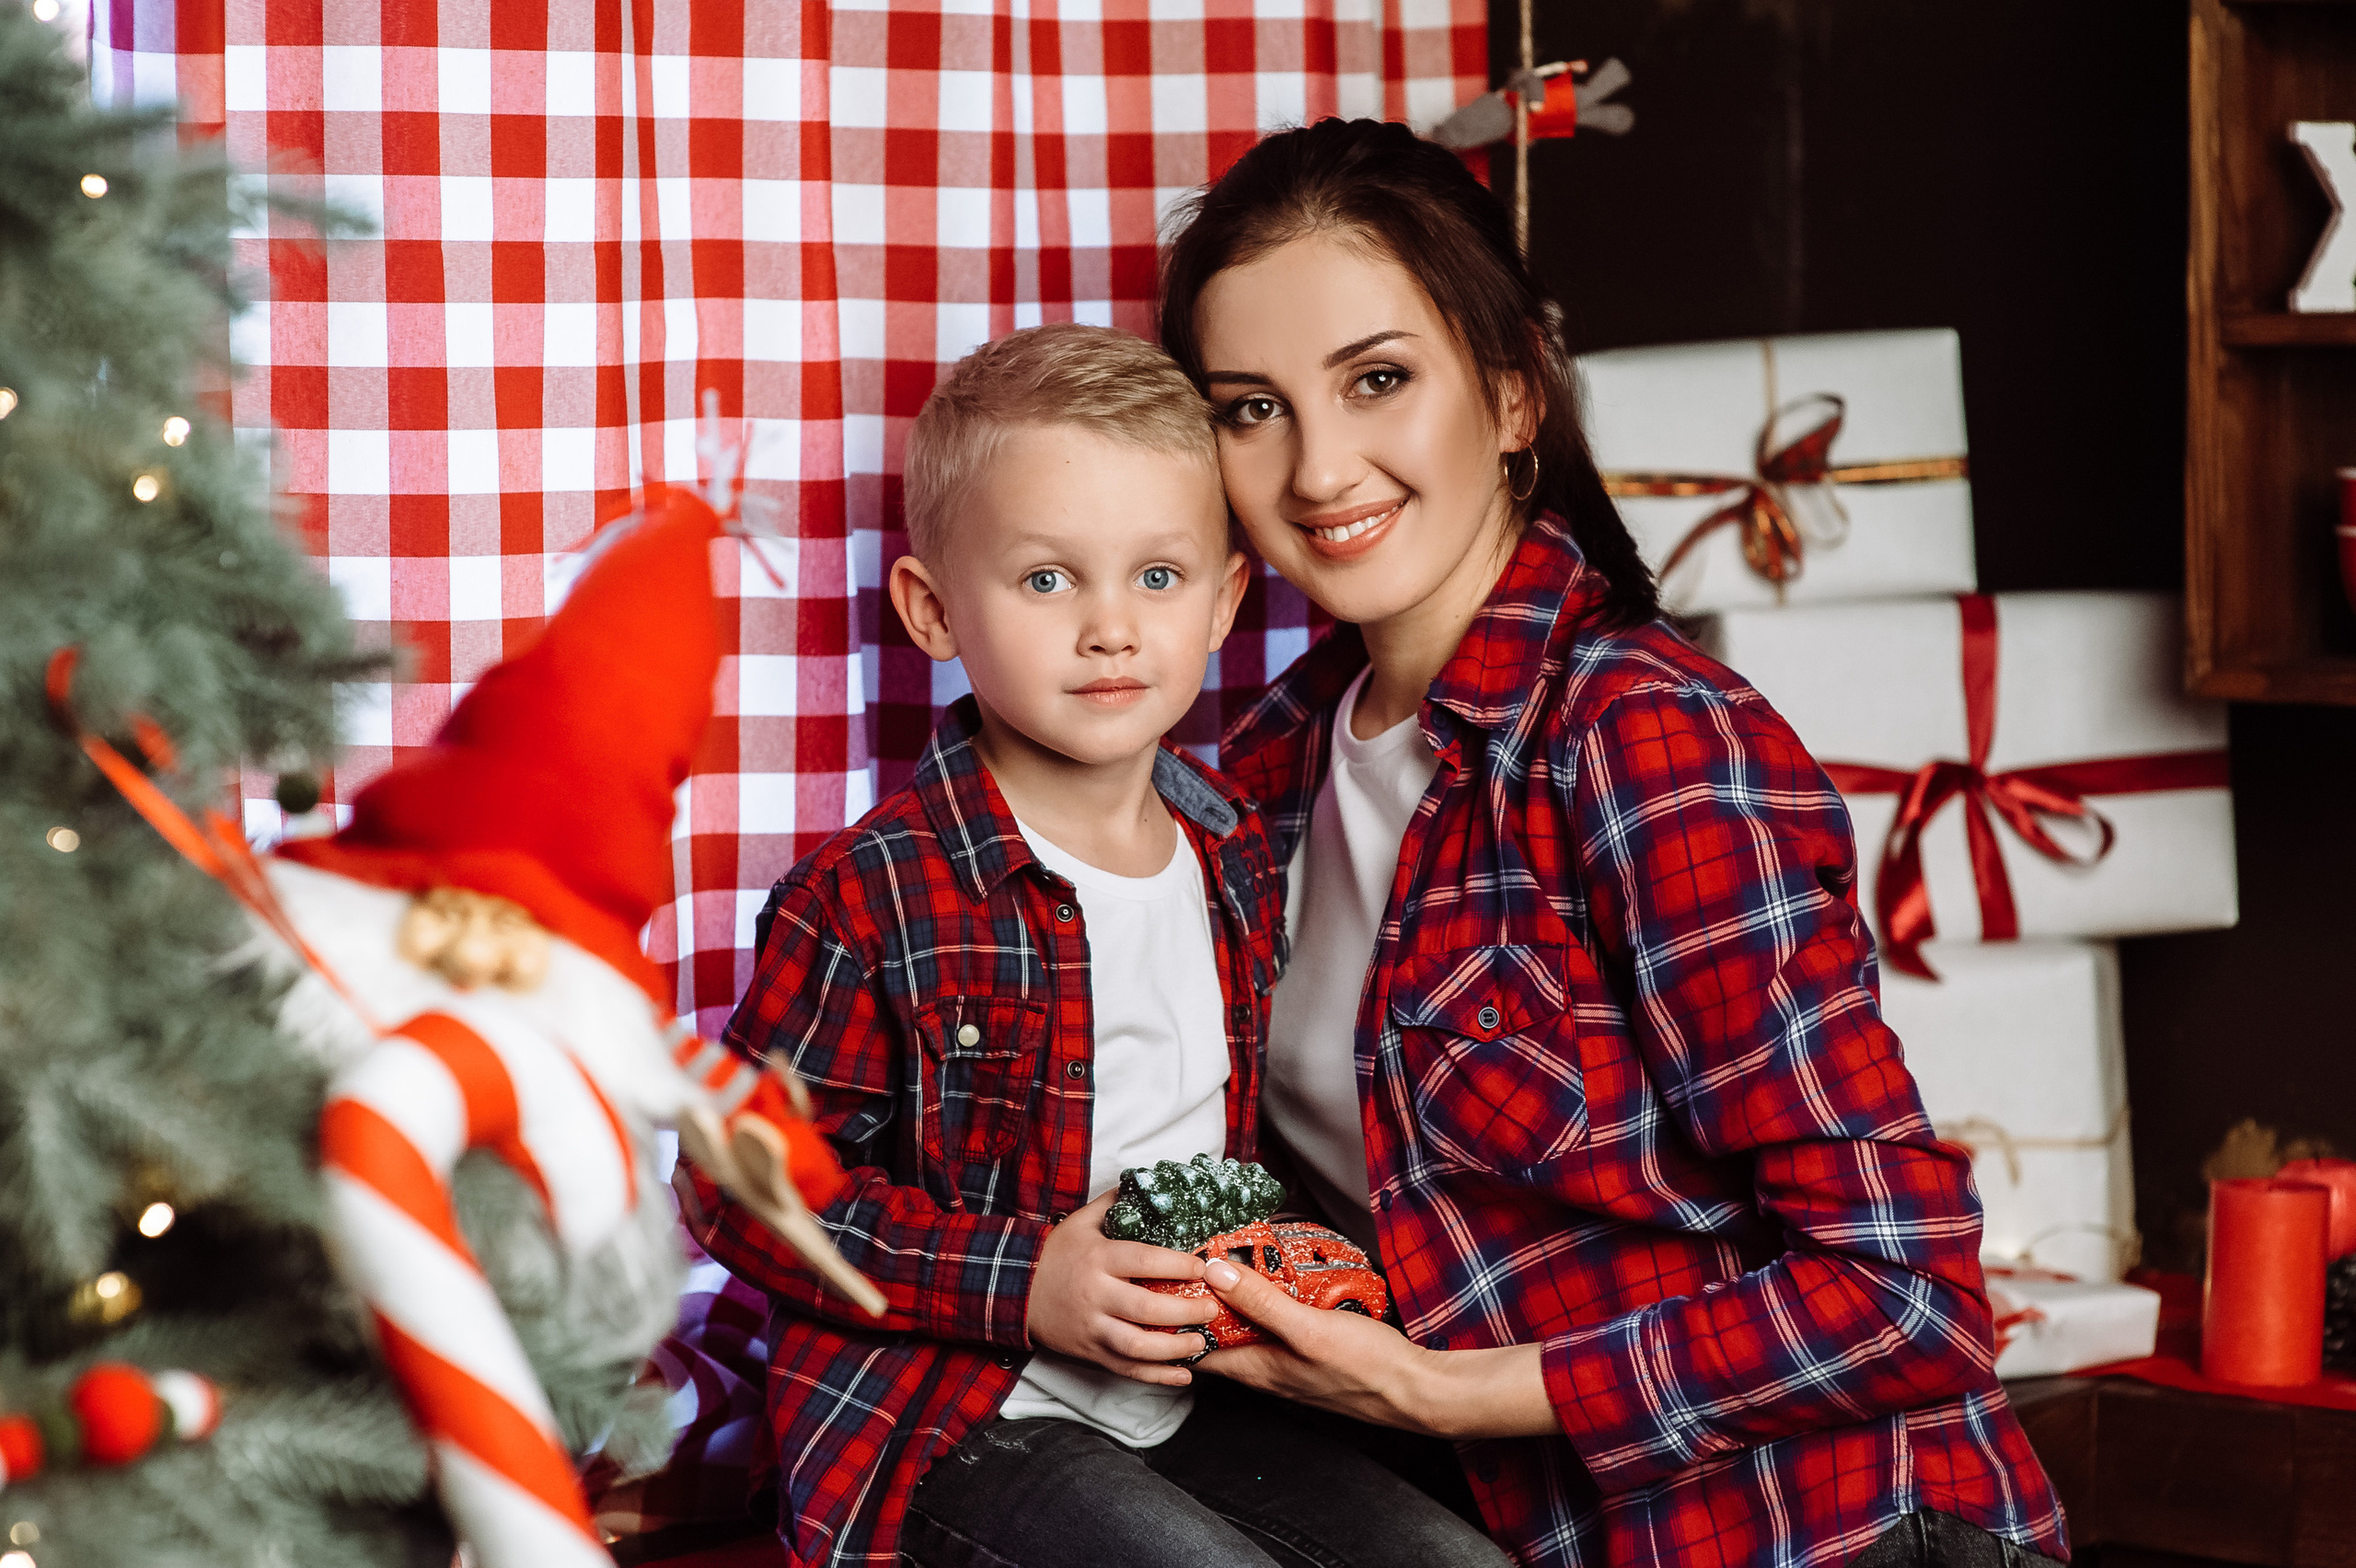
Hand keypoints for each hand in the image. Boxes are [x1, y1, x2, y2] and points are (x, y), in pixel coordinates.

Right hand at [1025, 1190, 1215, 1387]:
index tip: (1203, 1267)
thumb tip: (1145, 1183)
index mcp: (1098, 1259)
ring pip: (1136, 1345)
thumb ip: (1114, 1204)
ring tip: (1200, 1342)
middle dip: (1185, 1311)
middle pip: (1146, 1308)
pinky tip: (1183, 1375)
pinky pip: (1125, 1368)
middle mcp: (1096, 1294)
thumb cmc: (1055, 1254)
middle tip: (1211, 1307)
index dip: (1178, 1265)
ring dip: (1174, 1348)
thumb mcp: (1081, 1222)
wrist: (1015, 1290)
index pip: (1144, 1261)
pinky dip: (1156, 1376)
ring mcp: (1092, 1327)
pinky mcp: (1090, 1351)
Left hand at [1196, 1257, 1561, 1438]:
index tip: (1166, 1284)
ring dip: (1238, 1300)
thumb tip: (1215, 1272)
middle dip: (1204, 1302)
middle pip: (1220, 1337)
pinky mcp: (1310, 1353)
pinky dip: (1269, 1304)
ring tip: (1233, 1261)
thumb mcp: (1308, 1328)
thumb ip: (1260, 1302)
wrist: (1415, 1389)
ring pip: (1249, 1330)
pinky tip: (1281, 1282)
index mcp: (1256, 1369)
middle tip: (1197, 1260)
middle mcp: (1267, 1370)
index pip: (1196, 1351)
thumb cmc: (1365, 1368)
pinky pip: (1277, 1327)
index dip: (1175, 1322)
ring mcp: (1288, 1363)